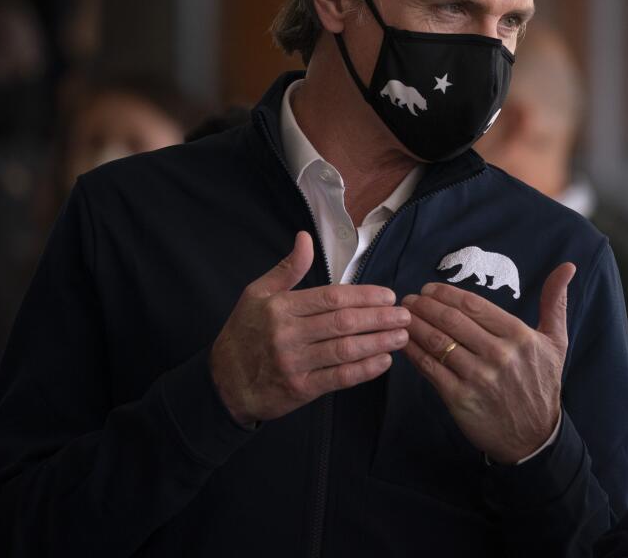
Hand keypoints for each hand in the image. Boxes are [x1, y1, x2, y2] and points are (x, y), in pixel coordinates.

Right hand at [209, 231, 410, 424]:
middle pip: (344, 323)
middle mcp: (289, 334)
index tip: (388, 296)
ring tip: (402, 336)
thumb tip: (305, 237)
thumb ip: (288, 268)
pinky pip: (339, 377)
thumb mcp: (257, 294)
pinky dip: (365, 370)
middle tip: (404, 315)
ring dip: (379, 343)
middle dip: (379, 318)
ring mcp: (295, 363)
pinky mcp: (301, 389)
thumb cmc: (244, 333)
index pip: (332, 298)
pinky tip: (384, 361)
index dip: (365, 296)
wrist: (223, 383)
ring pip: (345, 350)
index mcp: (282, 307)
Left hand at [400, 262, 574, 463]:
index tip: (430, 289)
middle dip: (425, 306)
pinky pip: (431, 369)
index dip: (446, 294)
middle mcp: (498, 354)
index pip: (474, 306)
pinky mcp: (460, 398)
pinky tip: (405, 343)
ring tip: (403, 317)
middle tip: (409, 300)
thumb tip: (567, 266)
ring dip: (416, 325)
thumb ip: (556, 303)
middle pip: (452, 321)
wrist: (534, 436)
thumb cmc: (542, 384)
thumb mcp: (556, 341)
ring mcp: (478, 377)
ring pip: (438, 342)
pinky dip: (414, 353)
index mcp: (519, 336)